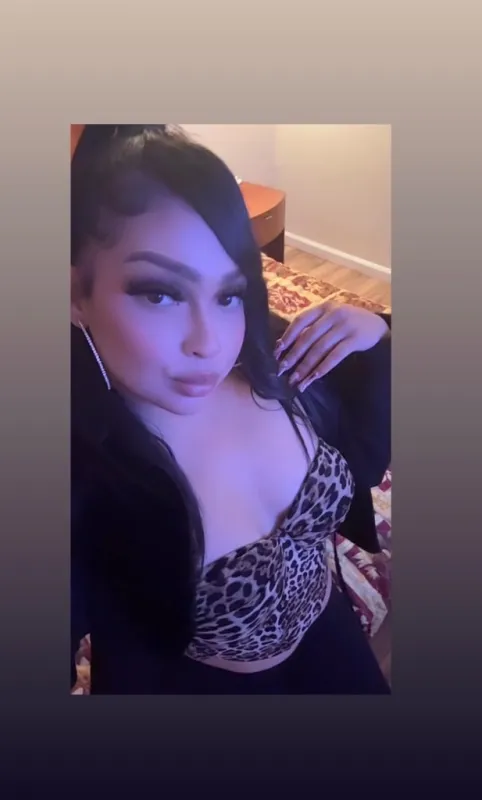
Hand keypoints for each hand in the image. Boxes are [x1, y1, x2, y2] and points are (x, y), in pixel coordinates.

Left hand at [274, 302, 388, 391]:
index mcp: (323, 308)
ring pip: (320, 349)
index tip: (276, 353)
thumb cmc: (348, 324)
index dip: (287, 337)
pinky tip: (314, 378)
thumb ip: (312, 327)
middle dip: (293, 356)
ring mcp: (345, 326)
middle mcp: (333, 314)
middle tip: (281, 371)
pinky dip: (323, 368)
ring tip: (296, 380)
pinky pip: (335, 356)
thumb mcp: (331, 319)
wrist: (378, 326)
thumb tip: (282, 344)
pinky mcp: (355, 339)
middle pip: (308, 337)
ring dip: (306, 366)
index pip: (300, 321)